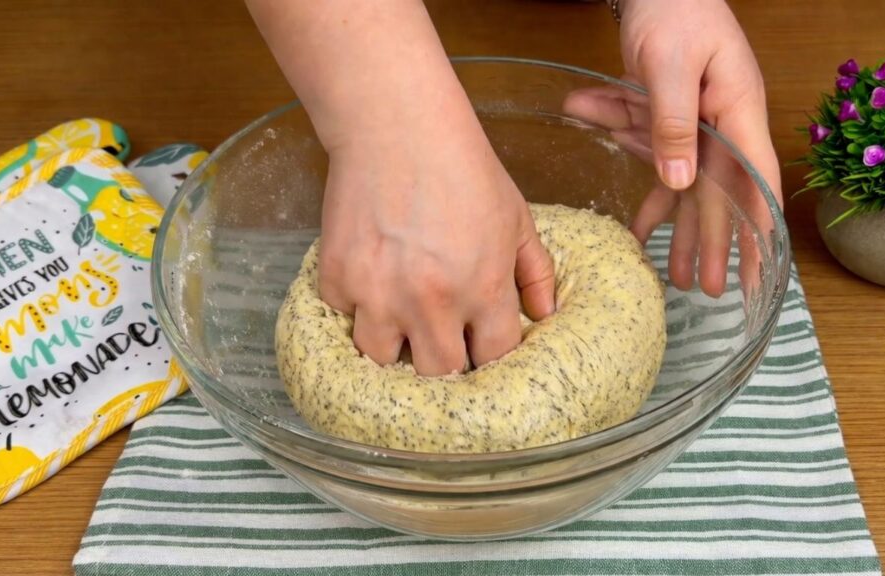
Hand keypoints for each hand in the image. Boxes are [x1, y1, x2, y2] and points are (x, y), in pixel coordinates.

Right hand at [318, 119, 554, 376]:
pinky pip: (345, 319)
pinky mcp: (338, 280)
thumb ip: (536, 271)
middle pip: (440, 372)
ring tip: (401, 315)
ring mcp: (380, 295)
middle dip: (445, 358)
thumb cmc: (462, 166)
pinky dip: (356, 306)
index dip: (490, 353)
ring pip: (384, 359)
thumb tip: (545, 314)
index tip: (481, 343)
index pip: (494, 358)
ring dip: (395, 342)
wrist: (396, 125)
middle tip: (441, 336)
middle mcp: (432, 303)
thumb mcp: (516, 215)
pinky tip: (370, 278)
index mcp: (484, 289)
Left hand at [564, 0, 781, 296]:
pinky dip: (646, 193)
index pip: (755, 178)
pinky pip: (657, 165)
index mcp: (737, 110)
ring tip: (677, 274)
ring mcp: (697, 125)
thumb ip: (673, 123)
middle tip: (710, 289)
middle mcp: (723, 124)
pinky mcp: (668, 122)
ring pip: (690, 188)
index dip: (758, 224)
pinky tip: (637, 229)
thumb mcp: (671, 66)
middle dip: (716, 243)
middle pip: (721, 193)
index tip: (759, 267)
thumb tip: (681, 183)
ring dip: (682, 230)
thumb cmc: (675, 10)